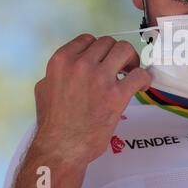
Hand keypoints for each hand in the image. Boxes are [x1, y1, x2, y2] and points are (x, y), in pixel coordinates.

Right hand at [34, 34, 150, 163]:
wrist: (62, 148)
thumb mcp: (44, 88)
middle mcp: (80, 64)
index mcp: (62, 61)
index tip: (104, 59)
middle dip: (115, 53)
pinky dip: (144, 78)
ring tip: (131, 72)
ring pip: (125, 50)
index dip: (99, 49)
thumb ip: (58, 73)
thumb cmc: (52, 123)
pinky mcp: (116, 95)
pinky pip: (139, 75)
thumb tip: (69, 68)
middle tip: (120, 66)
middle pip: (108, 42)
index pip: (88, 39)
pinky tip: (141, 85)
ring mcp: (100, 78)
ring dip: (131, 59)